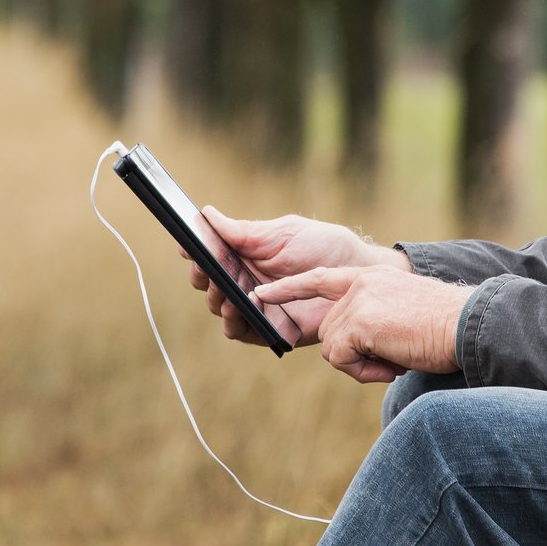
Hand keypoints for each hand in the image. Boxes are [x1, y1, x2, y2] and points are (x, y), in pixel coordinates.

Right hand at [188, 208, 410, 346]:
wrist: (357, 274)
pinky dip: (233, 321)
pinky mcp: (268, 329)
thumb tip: (206, 214)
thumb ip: (244, 232)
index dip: (196, 251)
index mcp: (245, 255)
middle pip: (208, 283)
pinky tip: (238, 309)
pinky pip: (240, 331)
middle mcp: (245, 281)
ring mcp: (255, 306)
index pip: (209, 255)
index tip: (190, 246)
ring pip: (219, 308)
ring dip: (216, 298)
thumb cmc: (323, 247)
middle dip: (203, 275)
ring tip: (225, 290)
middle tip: (207, 269)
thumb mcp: (283, 233)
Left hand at [252, 266, 471, 383]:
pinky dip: (362, 371)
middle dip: (354, 354)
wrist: (467, 326)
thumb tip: (346, 347)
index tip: (262, 295)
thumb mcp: (400, 314)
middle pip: (330, 331)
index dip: (290, 288)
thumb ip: (371, 319)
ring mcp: (358, 300)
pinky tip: (391, 363)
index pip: (321, 279)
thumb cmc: (443, 328)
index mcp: (371, 277)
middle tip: (392, 357)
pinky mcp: (359, 321)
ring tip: (395, 358)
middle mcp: (360, 283)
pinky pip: (340, 358)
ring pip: (333, 347)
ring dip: (360, 364)